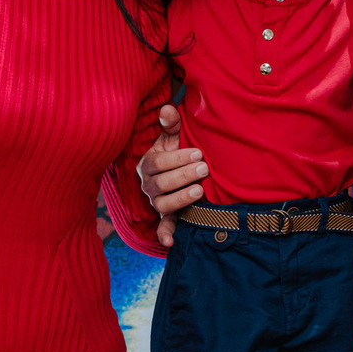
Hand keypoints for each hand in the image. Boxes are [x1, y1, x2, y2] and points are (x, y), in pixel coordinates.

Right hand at [137, 104, 206, 246]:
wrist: (180, 168)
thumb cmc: (177, 149)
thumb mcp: (173, 136)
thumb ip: (171, 123)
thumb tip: (168, 108)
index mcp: (148, 163)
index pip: (157, 162)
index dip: (177, 158)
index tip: (199, 152)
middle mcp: (148, 184)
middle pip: (160, 184)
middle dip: (182, 176)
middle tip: (204, 168)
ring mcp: (156, 202)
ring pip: (162, 204)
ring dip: (180, 199)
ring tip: (201, 190)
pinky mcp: (166, 216)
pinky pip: (162, 227)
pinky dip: (165, 235)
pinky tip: (171, 242)